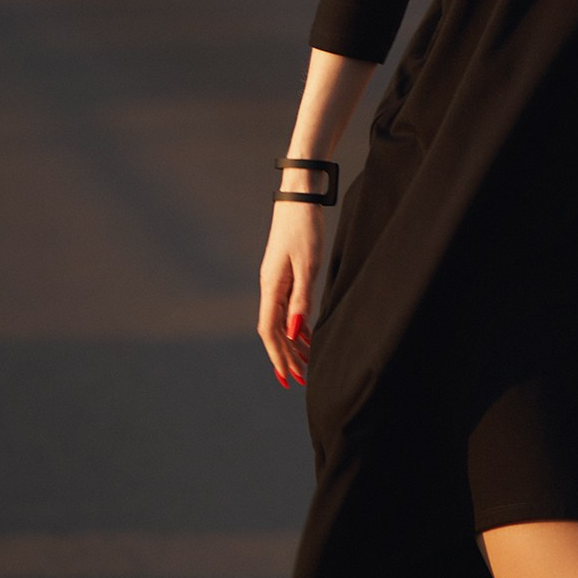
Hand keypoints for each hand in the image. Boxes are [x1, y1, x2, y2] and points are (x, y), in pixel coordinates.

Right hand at [258, 201, 324, 386]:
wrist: (299, 197)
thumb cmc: (304, 228)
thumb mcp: (308, 264)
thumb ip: (302, 299)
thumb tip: (296, 332)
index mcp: (271, 287)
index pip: (270, 332)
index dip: (278, 356)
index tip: (288, 377)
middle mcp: (269, 287)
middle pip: (274, 331)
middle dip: (285, 357)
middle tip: (299, 380)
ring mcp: (276, 281)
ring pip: (281, 321)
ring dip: (291, 344)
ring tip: (305, 365)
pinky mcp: (284, 275)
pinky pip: (287, 309)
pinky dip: (296, 326)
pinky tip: (306, 337)